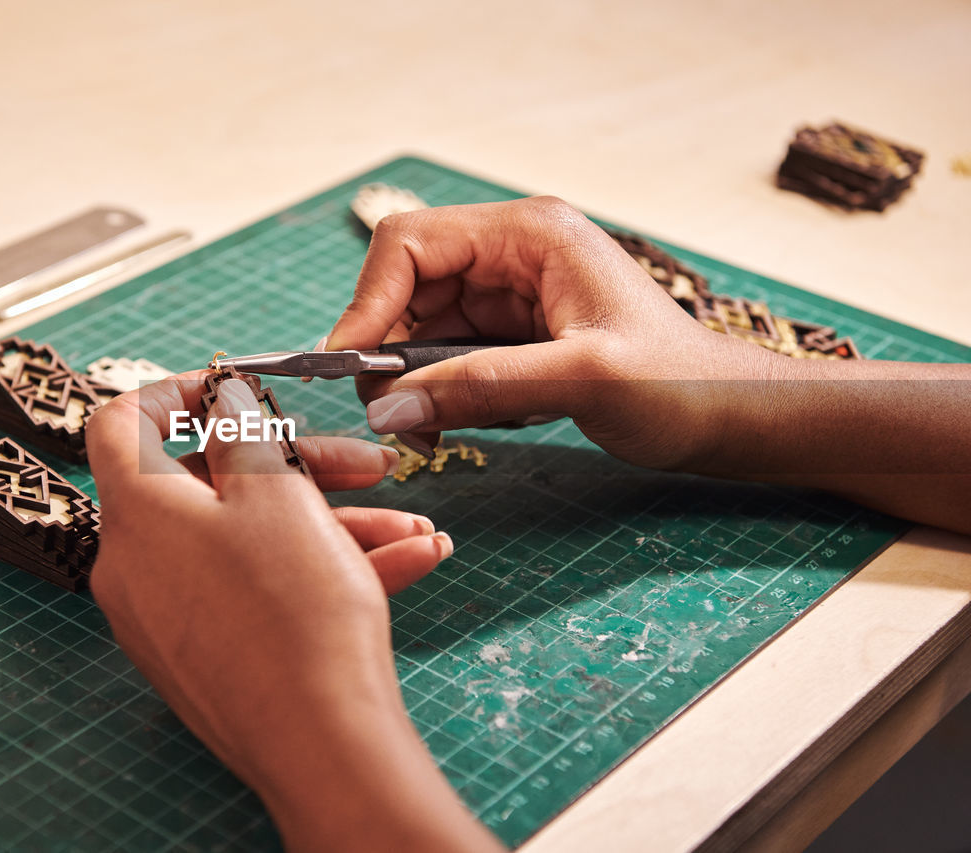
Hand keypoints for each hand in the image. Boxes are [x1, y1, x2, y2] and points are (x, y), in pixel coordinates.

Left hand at [85, 372, 504, 851]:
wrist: (320, 744)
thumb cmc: (294, 611)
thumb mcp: (276, 492)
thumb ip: (241, 428)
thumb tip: (220, 398)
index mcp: (138, 512)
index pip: (121, 424)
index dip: (176, 392)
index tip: (236, 389)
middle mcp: (138, 564)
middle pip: (213, 485)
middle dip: (303, 468)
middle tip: (368, 468)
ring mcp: (169, 616)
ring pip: (251, 541)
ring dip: (333, 526)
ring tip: (412, 529)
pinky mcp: (205, 654)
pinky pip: (257, 590)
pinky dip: (320, 572)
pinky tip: (404, 564)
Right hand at [326, 196, 773, 468]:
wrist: (729, 419)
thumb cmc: (680, 386)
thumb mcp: (581, 381)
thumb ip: (479, 389)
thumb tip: (385, 408)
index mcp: (531, 234)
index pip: (410, 244)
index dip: (368, 301)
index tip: (349, 366)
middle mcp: (512, 254)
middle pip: (406, 287)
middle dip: (386, 349)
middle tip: (387, 416)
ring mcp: (511, 294)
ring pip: (419, 327)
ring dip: (407, 380)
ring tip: (424, 433)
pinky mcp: (512, 335)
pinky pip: (445, 357)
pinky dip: (434, 393)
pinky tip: (451, 426)